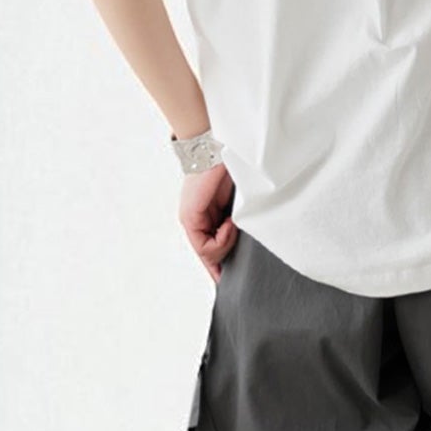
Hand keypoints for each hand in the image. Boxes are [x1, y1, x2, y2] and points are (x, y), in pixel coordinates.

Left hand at [180, 163, 237, 281]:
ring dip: (225, 246)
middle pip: (207, 257)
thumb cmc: (231, 171)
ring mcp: (190, 220)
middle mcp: (194, 221)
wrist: (218, 149)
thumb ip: (235, 222)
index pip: (209, 250)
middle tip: (235, 269)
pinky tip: (230, 224)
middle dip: (222, 265)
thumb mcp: (236, 204)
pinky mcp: (190, 217)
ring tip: (235, 226)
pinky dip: (221, 240)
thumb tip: (240, 238)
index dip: (218, 268)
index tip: (229, 281)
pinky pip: (204, 245)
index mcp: (205, 217)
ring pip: (206, 254)